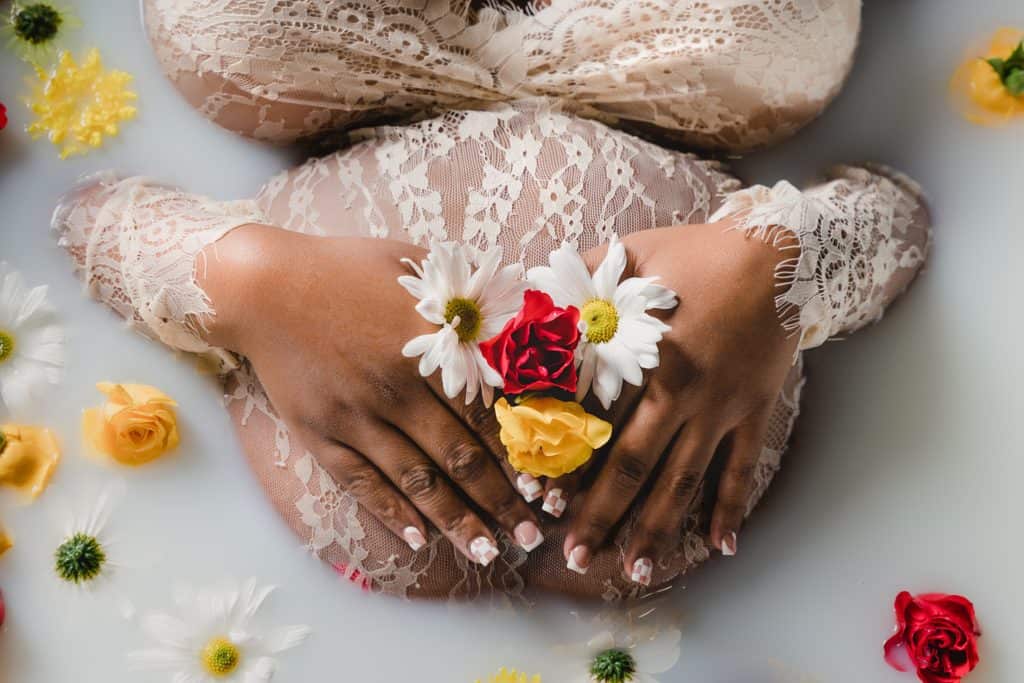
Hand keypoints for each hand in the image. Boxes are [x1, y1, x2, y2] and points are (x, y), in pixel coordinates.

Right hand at [199, 226, 541, 563]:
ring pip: (417, 479)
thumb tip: (524, 316)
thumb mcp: (416, 268)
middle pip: (460, 455)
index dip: (520, 453)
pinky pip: (363, 482)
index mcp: (428, 343)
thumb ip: (467, 299)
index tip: (547, 486)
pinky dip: (393, 513)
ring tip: (488, 551)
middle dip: (500, 499)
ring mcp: (355, 414)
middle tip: (531, 534)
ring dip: (456, 520)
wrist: (263, 284)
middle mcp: (395, 386)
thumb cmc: (347, 268)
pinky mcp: (320, 433)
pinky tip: (422, 539)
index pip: (488, 412)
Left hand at [556, 220, 799, 579]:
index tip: (542, 501)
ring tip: (636, 570)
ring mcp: (721, 409)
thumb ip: (576, 279)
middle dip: (602, 515)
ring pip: (684, 481)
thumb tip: (526, 294)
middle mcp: (680, 394)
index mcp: (642, 358)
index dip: (565, 464)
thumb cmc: (698, 252)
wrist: (783, 253)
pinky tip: (722, 547)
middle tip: (577, 557)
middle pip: (633, 466)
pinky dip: (732, 507)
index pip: (593, 423)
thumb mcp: (630, 255)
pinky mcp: (755, 411)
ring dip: (659, 529)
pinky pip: (743, 468)